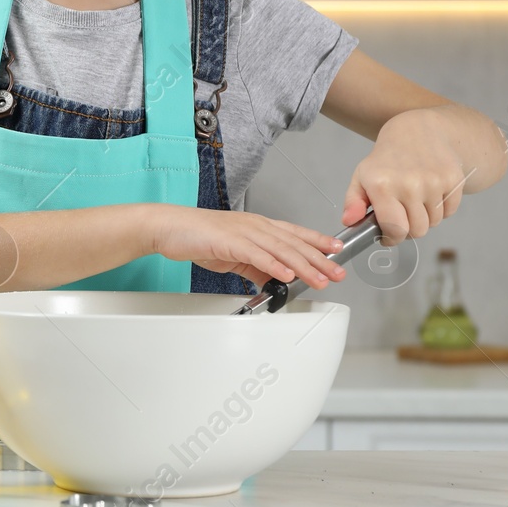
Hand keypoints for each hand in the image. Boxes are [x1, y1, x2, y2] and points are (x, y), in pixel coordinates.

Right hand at [146, 205, 346, 289]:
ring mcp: (243, 232)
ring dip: (303, 266)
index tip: (337, 250)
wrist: (170, 227)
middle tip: (337, 273)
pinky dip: (274, 265)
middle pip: (293, 243)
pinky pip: (256, 255)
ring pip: (280, 249)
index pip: (294, 233)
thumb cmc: (198, 236)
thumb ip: (256, 266)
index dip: (318, 240)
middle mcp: (255, 226)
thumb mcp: (234, 254)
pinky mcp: (229, 242)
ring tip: (319, 279)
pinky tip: (286, 275)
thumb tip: (275, 280)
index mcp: (257, 226)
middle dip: (319, 259)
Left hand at [342, 107, 469, 245]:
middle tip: (403, 216)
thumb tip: (349, 221)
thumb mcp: (362, 177)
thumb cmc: (387, 159)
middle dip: (409, 229)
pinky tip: (430, 192)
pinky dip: (441, 208)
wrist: (416, 132)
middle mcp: (409, 184)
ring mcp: (434, 182)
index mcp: (383, 186)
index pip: (395, 230)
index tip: (388, 236)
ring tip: (415, 200)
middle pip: (417, 231)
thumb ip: (353, 203)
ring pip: (434, 222)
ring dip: (426, 218)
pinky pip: (450, 211)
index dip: (391, 238)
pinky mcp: (453, 180)